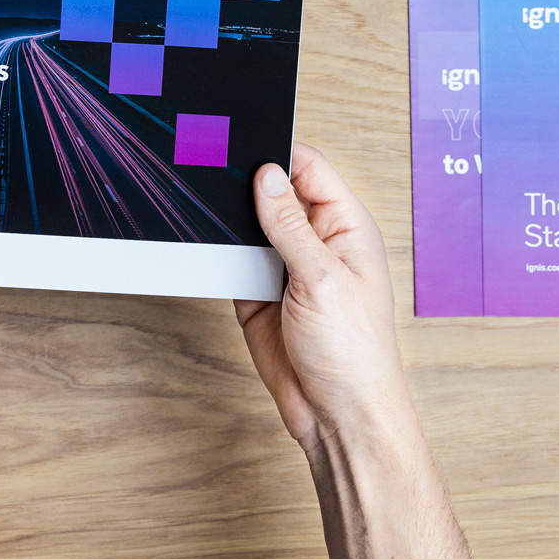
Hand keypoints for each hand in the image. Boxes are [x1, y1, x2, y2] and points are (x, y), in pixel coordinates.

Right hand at [233, 146, 409, 449]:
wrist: (336, 416)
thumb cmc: (354, 354)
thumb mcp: (321, 280)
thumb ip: (289, 225)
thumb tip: (267, 175)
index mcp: (345, 227)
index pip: (309, 168)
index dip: (278, 151)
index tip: (241, 142)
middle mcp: (315, 241)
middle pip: (274, 191)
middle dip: (245, 182)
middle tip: (211, 170)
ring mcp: (285, 266)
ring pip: (248, 224)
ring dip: (229, 220)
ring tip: (204, 208)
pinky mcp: (258, 292)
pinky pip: (232, 258)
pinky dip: (218, 252)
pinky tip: (206, 245)